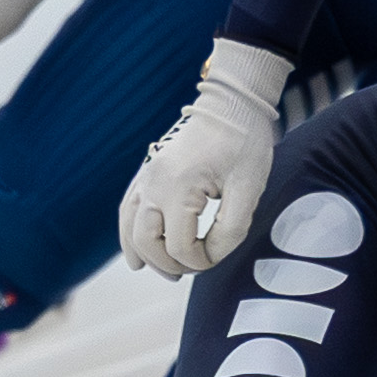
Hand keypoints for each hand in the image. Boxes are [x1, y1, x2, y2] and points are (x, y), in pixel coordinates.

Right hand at [119, 38, 292, 277]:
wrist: (231, 105)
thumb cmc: (244, 143)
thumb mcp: (249, 189)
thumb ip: (231, 229)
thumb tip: (210, 255)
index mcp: (179, 187)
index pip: (180, 246)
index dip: (201, 262)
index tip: (219, 255)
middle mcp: (154, 183)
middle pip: (147, 243)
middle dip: (170, 264)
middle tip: (193, 271)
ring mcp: (145, 177)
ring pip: (131, 230)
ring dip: (146, 255)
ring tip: (169, 272)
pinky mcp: (146, 173)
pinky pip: (127, 210)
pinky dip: (128, 235)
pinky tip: (136, 256)